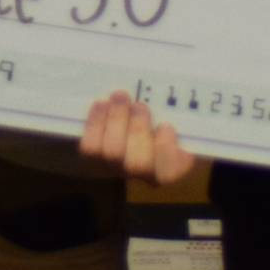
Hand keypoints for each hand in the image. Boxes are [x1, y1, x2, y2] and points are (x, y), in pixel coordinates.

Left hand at [79, 91, 196, 185]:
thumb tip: (177, 100)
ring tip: (120, 96)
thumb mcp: (171, 116)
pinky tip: (102, 103)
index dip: (166, 151)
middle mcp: (142, 173)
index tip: (166, 126)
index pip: (169, 172)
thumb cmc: (157, 117)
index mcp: (169, 165)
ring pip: (113, 153)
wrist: (127, 120)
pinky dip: (96, 122)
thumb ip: (172, 115)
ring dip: (116, 121)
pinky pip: (91, 146)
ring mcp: (116, 167)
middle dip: (138, 131)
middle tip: (139, 106)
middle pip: (138, 164)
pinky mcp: (93, 157)